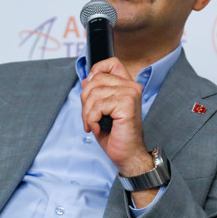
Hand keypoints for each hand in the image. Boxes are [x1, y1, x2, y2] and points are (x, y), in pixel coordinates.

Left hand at [80, 57, 152, 176]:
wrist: (127, 154)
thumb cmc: (115, 134)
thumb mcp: (100, 110)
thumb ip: (95, 93)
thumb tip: (85, 80)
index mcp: (127, 85)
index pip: (111, 63)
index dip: (96, 70)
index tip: (90, 89)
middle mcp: (131, 86)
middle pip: (95, 79)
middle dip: (85, 100)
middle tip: (89, 117)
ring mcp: (130, 94)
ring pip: (94, 93)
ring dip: (87, 113)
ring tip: (93, 124)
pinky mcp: (126, 104)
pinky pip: (98, 106)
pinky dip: (92, 119)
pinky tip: (98, 128)